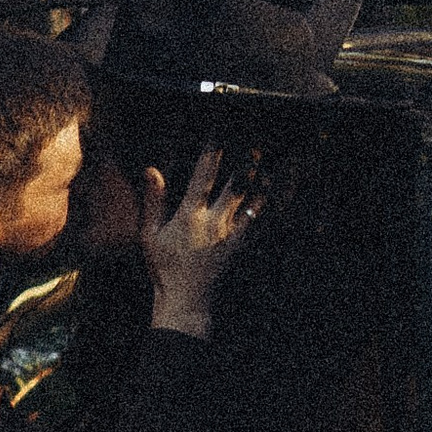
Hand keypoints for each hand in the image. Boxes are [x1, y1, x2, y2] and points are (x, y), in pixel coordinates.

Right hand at [142, 143, 261, 339]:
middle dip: (247, 159)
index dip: (212, 149)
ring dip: (264, 179)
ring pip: (254, 201)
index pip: (203, 174)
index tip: (219, 128)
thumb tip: (152, 170)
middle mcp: (216, 222)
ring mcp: (233, 235)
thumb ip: (153, 201)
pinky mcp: (244, 247)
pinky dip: (271, 206)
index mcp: (191, 216)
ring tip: (276, 158)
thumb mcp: (150, 235)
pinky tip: (282, 193)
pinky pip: (262, 223)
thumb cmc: (165, 268)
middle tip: (257, 137)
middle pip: (237, 184)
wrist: (186, 302)